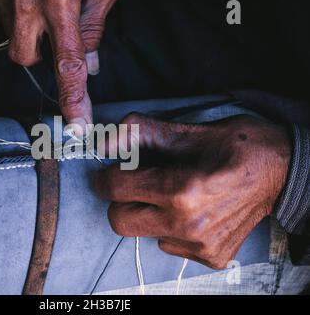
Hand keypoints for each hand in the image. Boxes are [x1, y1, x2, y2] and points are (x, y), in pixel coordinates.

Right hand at [0, 0, 119, 126]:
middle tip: (57, 33)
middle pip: (25, 57)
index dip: (73, 100)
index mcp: (58, 0)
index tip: (78, 126)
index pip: (67, 65)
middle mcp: (26, 2)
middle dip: (40, 57)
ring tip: (48, 2)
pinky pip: (5, 14)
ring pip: (14, 35)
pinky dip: (21, 13)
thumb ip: (94, 24)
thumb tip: (90, 63)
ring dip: (30, 31)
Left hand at [95, 113, 290, 268]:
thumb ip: (141, 133)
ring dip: (149, 214)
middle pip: (119, 221)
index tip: (114, 171)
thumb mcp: (189, 131)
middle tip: (138, 184)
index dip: (107, 176)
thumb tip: (105, 142)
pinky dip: (171, 228)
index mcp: (181, 190)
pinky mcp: (211, 257)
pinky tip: (192, 211)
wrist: (282, 171)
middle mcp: (188, 225)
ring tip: (174, 194)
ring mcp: (200, 245)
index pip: (115, 188)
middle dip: (121, 200)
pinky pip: (169, 244)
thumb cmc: (239, 147)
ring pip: (144, 233)